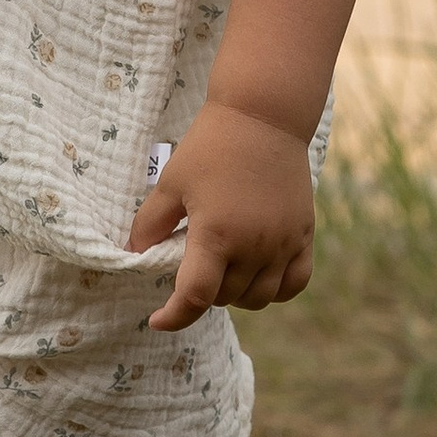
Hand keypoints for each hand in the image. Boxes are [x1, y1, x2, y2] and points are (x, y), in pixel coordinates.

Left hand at [128, 101, 314, 327]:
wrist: (262, 117)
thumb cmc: (210, 146)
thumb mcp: (170, 183)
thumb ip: (149, 224)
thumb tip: (132, 255)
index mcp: (216, 235)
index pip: (195, 297)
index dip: (174, 316)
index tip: (157, 319)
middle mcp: (254, 246)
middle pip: (225, 298)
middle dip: (203, 293)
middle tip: (191, 268)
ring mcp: (283, 243)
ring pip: (259, 298)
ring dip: (235, 295)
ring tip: (222, 272)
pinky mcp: (304, 235)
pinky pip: (294, 284)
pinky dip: (275, 290)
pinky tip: (258, 277)